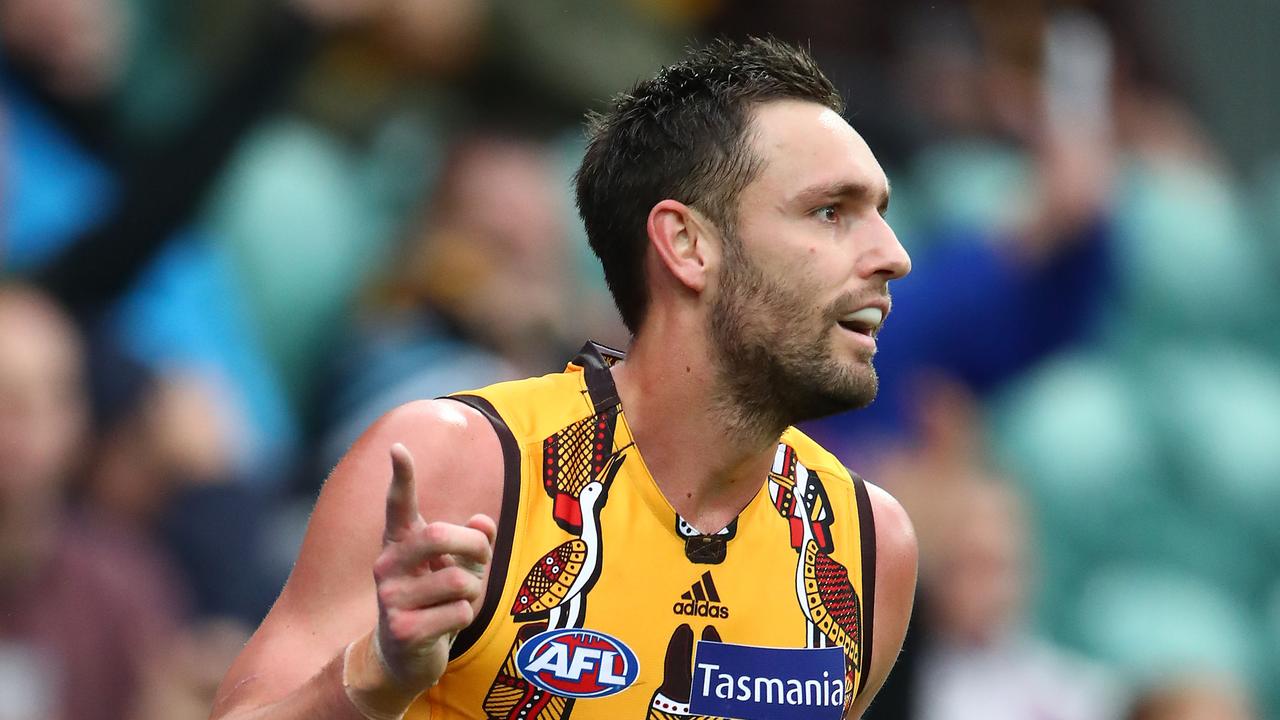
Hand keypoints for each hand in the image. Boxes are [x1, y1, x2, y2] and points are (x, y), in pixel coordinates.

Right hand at [345, 443, 494, 715]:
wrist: (402, 658)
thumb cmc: (433, 602)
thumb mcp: (454, 566)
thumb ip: (472, 541)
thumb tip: (483, 521)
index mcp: (398, 545)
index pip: (398, 504)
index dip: (402, 476)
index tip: (399, 447)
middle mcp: (387, 566)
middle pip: (441, 536)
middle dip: (475, 547)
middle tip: (481, 561)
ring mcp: (391, 598)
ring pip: (460, 581)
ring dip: (473, 593)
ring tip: (456, 603)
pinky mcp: (403, 629)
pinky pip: (459, 613)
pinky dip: (465, 619)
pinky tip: (446, 627)